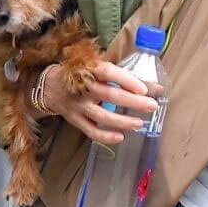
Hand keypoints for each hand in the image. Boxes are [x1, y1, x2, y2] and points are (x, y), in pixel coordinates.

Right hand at [43, 57, 157, 146]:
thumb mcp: (100, 69)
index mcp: (90, 69)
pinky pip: (91, 131)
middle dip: (133, 102)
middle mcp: (83, 87)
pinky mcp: (75, 120)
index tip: (143, 89)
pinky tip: (120, 137)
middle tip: (152, 106)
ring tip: (140, 124)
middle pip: (109, 95)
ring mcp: (78, 106)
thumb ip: (127, 78)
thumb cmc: (82, 74)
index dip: (126, 80)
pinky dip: (105, 136)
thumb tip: (158, 87)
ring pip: (102, 116)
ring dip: (122, 121)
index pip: (108, 72)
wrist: (50, 86)